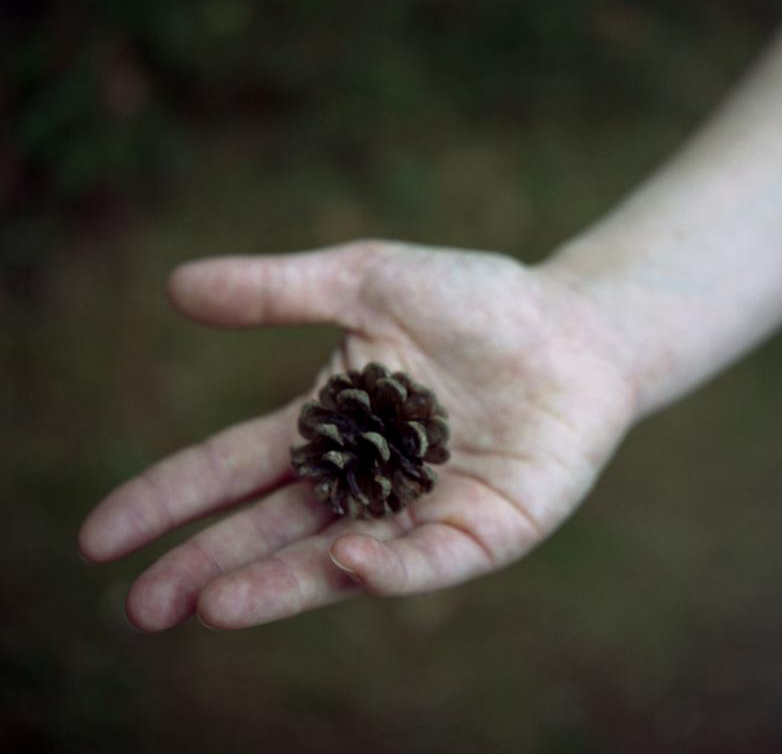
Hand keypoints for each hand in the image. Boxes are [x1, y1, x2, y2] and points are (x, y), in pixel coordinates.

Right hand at [79, 241, 633, 629]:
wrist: (573, 325)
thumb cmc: (475, 299)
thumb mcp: (367, 282)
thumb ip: (278, 290)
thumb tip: (175, 286)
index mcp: (332, 424)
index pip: (234, 467)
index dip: (171, 498)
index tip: (101, 535)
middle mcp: (366, 478)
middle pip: (272, 529)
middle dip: (206, 565)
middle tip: (141, 607)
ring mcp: (422, 509)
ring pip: (337, 560)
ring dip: (275, 585)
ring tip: (209, 607)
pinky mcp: (484, 530)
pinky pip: (429, 558)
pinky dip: (387, 567)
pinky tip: (345, 559)